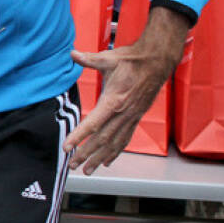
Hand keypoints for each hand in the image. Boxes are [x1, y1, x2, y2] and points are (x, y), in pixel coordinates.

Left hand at [66, 7, 188, 173]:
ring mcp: (131, 117)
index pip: (93, 123)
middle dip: (86, 154)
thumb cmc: (132, 60)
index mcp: (114, 100)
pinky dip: (115, 152)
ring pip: (113, 143)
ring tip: (87, 170)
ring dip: (99, 158)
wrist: (157, 62)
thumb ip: (89, 59)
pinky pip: (125, 139)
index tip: (66, 147)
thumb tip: (72, 53)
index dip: (78, 137)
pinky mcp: (136, 117)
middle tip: (72, 165)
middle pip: (102, 139)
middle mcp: (123, 113)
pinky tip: (107, 161)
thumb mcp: (108, 58)